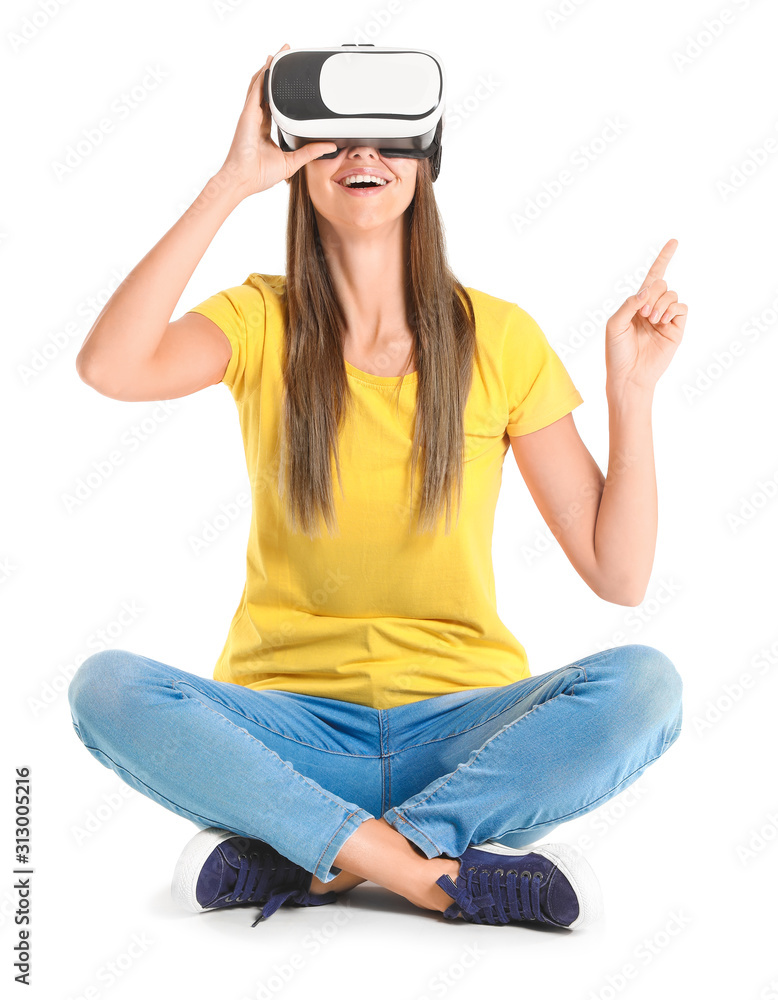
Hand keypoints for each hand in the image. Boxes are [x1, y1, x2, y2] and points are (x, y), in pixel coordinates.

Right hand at [219, 43, 337, 196]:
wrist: (243, 179)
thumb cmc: (259, 174)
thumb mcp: (292, 161)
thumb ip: (310, 152)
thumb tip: (329, 146)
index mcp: (265, 129)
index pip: (275, 104)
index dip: (281, 91)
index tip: (290, 81)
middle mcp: (257, 119)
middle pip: (266, 89)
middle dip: (274, 73)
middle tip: (285, 56)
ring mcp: (251, 115)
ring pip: (260, 85)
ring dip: (269, 69)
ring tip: (278, 53)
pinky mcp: (248, 115)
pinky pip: (255, 91)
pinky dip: (261, 77)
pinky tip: (268, 65)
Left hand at [604, 239, 687, 394]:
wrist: (629, 375)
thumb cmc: (617, 352)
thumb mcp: (614, 324)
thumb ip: (629, 304)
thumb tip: (648, 290)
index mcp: (636, 304)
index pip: (652, 277)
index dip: (663, 259)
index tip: (674, 241)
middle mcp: (653, 308)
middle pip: (660, 284)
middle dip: (651, 293)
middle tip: (643, 313)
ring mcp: (666, 318)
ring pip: (671, 294)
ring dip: (660, 303)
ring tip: (651, 320)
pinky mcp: (676, 329)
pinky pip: (681, 307)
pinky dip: (672, 309)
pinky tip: (661, 322)